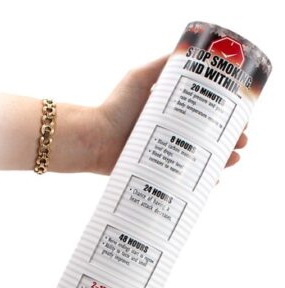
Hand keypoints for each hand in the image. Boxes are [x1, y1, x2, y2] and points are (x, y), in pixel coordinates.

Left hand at [93, 55, 247, 173]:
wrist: (94, 139)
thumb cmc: (115, 107)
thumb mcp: (140, 78)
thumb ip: (161, 66)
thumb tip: (188, 54)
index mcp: (169, 112)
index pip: (204, 113)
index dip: (224, 116)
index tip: (241, 118)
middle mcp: (168, 133)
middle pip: (206, 137)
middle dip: (228, 140)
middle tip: (242, 141)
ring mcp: (162, 154)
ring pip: (197, 159)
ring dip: (219, 160)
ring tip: (234, 159)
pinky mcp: (153, 173)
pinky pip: (180, 179)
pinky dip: (197, 182)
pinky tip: (212, 182)